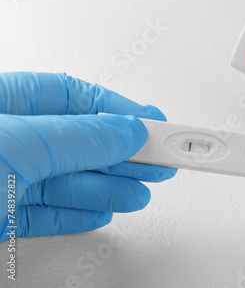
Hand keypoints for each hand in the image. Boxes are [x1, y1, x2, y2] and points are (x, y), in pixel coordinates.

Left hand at [0, 72, 176, 241]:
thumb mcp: (20, 144)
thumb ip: (80, 138)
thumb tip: (129, 132)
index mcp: (3, 102)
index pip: (74, 98)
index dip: (119, 111)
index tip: (155, 123)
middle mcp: (7, 139)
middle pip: (77, 143)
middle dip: (123, 155)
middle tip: (161, 161)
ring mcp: (1, 179)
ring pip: (66, 181)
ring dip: (108, 190)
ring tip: (139, 193)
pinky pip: (47, 213)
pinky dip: (77, 214)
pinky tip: (100, 211)